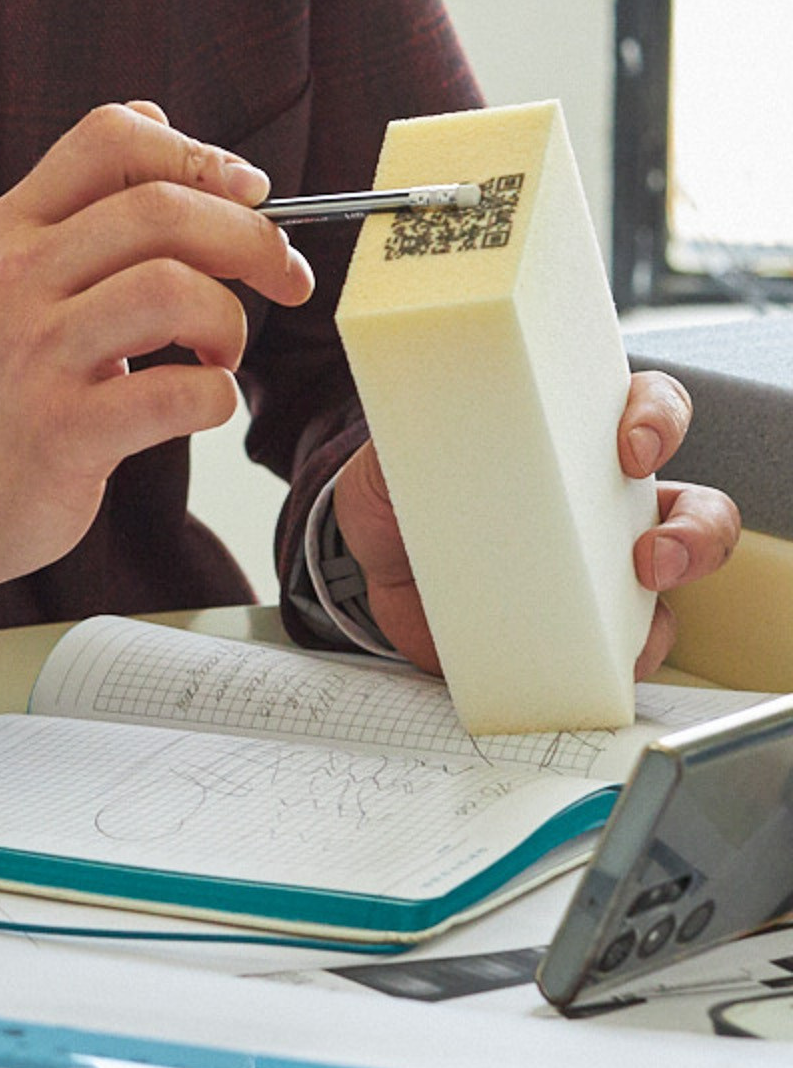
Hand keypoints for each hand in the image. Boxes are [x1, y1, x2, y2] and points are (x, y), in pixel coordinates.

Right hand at [0, 100, 314, 586]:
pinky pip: (175, 395)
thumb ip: (76, 205)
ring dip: (229, 319)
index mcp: (12, 230)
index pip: (109, 141)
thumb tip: (159, 122)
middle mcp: (17, 280)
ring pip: (172, 292)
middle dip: (250, 236)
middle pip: (159, 210)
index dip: (198, 153)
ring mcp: (36, 354)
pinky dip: (216, 396)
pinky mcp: (62, 432)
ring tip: (222, 348)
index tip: (248, 190)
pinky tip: (203, 401)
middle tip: (283, 274)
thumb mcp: (6, 271)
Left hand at [332, 369, 741, 678]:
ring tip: (635, 604)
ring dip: (670, 603)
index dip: (657, 418)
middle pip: (695, 508)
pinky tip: (598, 659)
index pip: (647, 409)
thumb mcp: (398, 447)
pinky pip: (627, 651)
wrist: (371, 569)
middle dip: (696, 529)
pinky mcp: (579, 630)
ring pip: (675, 584)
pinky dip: (625, 658)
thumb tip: (411, 418)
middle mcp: (605, 502)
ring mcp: (600, 570)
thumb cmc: (401, 492)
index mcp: (573, 440)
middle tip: (654, 550)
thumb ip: (409, 429)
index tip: (630, 444)